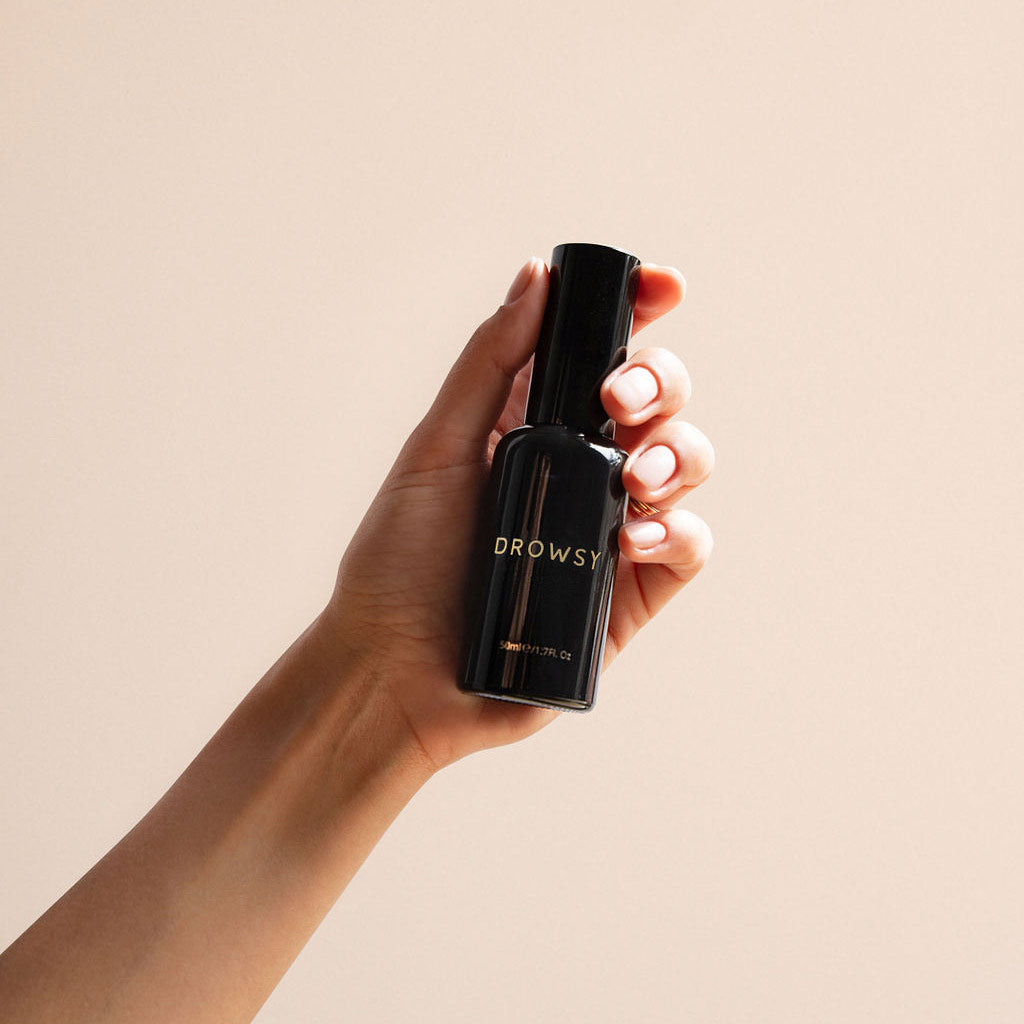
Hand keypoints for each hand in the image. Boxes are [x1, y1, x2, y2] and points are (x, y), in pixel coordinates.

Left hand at [322, 257, 713, 770]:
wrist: (396, 673)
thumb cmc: (398, 563)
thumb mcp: (436, 450)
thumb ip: (489, 365)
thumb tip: (537, 276)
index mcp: (531, 424)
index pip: (599, 354)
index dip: (638, 312)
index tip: (661, 287)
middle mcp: (578, 468)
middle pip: (657, 401)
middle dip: (659, 382)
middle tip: (618, 399)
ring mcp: (608, 528)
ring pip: (686, 464)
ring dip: (679, 452)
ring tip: (637, 475)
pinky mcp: (628, 592)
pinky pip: (687, 547)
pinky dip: (677, 532)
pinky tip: (633, 538)